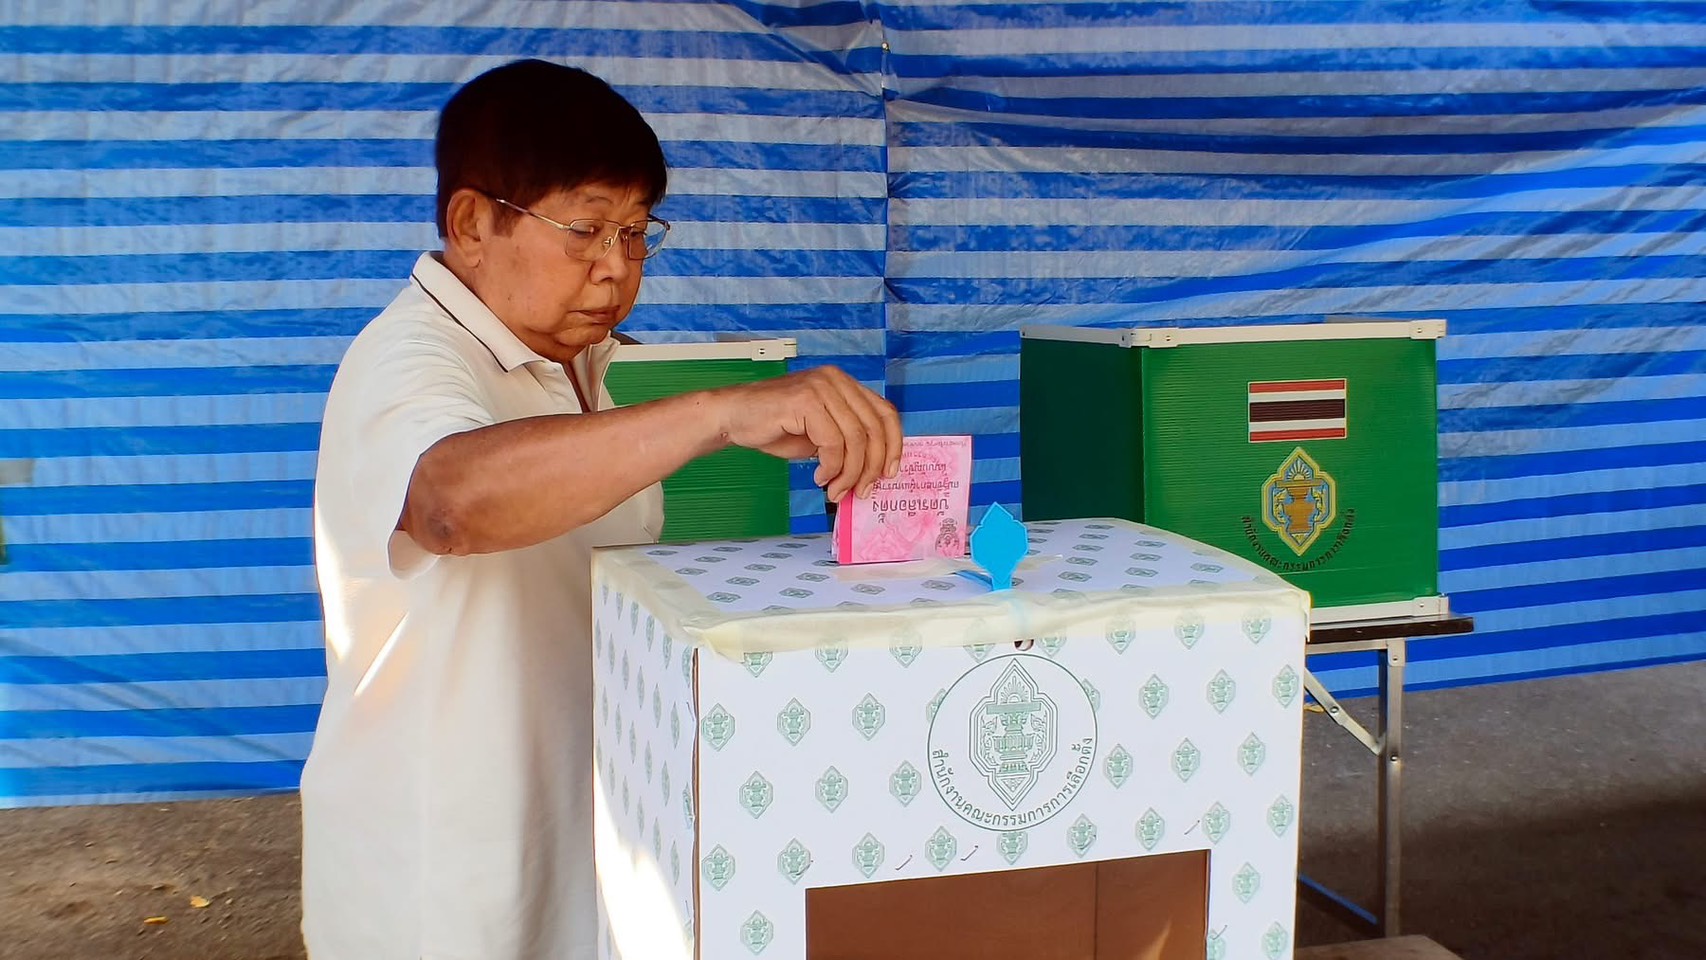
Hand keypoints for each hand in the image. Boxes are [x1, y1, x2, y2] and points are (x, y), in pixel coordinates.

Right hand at [716, 366, 901, 500]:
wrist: (733, 417)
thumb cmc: (776, 426)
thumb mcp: (821, 434)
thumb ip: (848, 442)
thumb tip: (875, 470)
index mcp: (845, 384)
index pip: (885, 413)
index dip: (894, 445)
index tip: (890, 473)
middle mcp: (836, 380)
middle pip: (874, 428)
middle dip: (871, 467)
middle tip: (861, 491)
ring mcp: (821, 386)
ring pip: (855, 438)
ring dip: (849, 472)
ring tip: (835, 490)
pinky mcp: (805, 399)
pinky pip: (833, 442)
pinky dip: (831, 466)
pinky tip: (820, 476)